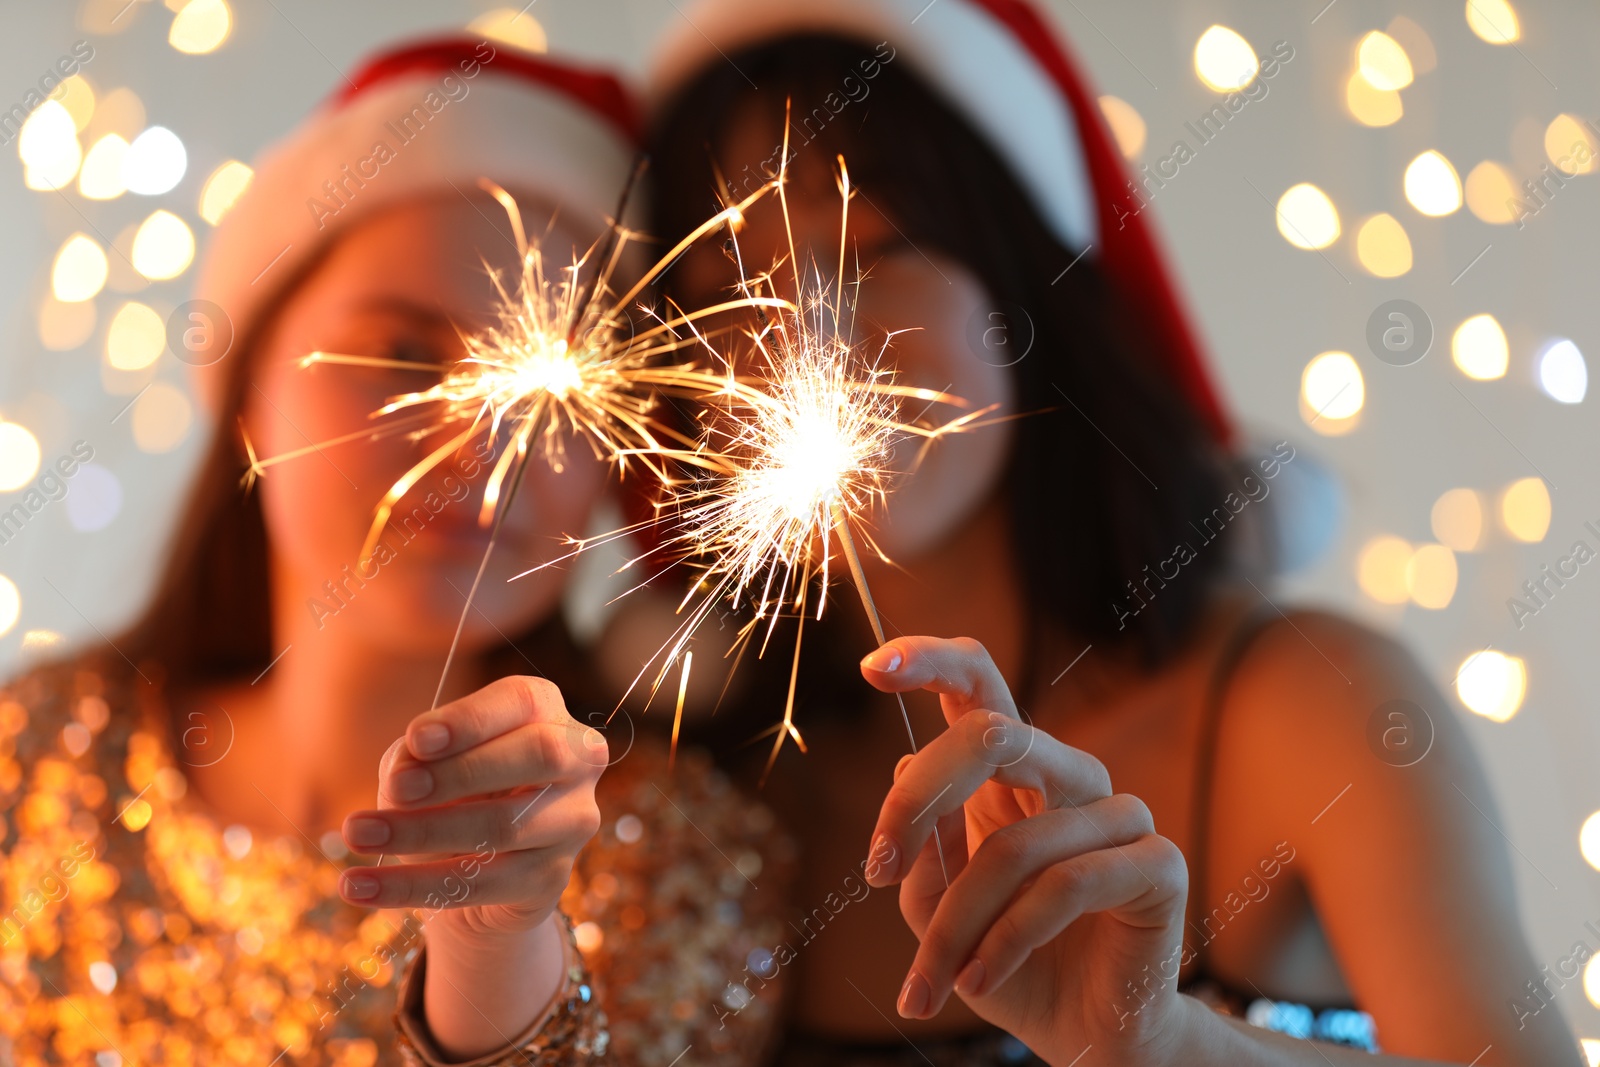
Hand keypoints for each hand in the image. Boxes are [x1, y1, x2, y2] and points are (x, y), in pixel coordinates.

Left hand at [337, 675, 606, 944]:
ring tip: (357, 833)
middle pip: (537, 755)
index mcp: (548, 713)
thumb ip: (415, 756)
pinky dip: (411, 886)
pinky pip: (482, 884)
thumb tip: (408, 768)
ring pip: (504, 825)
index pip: (523, 701)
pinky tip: (360, 886)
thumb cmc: (449, 790)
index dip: (472, 718)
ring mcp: (573, 821)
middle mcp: (577, 760)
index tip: (416, 737)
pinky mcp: (551, 878)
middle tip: (395, 790)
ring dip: (421, 831)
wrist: (472, 866)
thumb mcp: (424, 762)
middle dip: (461, 772)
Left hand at [861, 637, 1192, 1066]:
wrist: (1081, 1036)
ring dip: (955, 923)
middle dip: (919, 799)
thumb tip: (901, 767)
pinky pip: (1064, 885)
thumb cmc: (1003, 960)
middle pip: (993, 733)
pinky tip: (977, 982)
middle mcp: (1068, 775)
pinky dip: (1006, 940)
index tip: (870, 668)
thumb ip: (920, 843)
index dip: (928, 660)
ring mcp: (1119, 813)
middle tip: (878, 869)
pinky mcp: (1158, 863)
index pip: (979, 684)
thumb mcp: (935, 905)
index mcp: (1012, 769)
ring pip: (1014, 841)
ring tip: (929, 983)